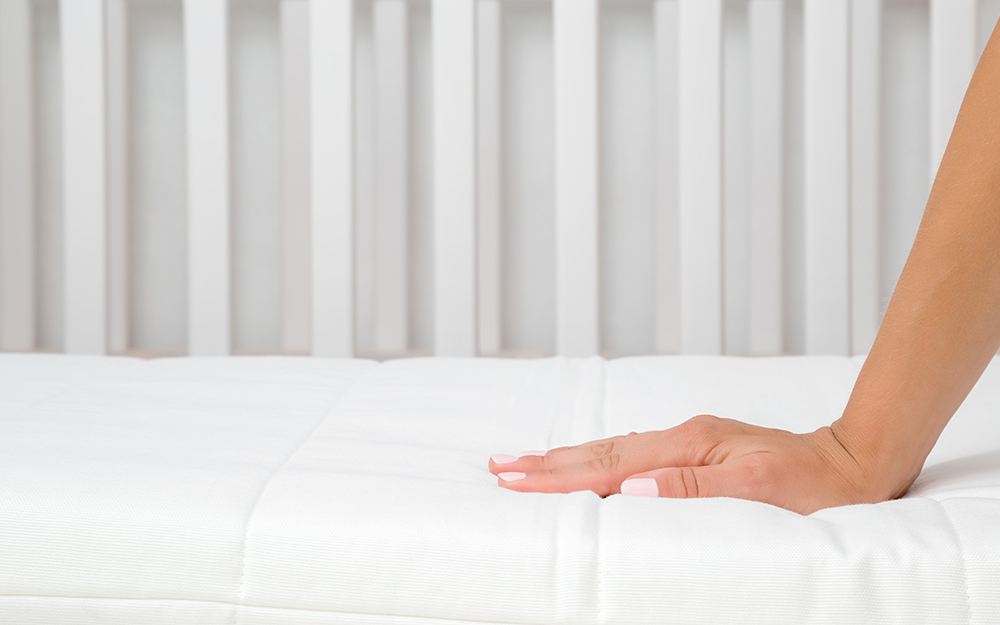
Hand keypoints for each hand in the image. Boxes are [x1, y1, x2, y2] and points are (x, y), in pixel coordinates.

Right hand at [488, 414, 896, 514]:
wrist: (851, 463)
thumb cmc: (812, 483)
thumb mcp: (757, 488)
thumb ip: (693, 487)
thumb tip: (633, 486)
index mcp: (688, 446)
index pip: (608, 465)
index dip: (559, 475)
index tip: (515, 478)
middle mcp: (681, 438)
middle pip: (599, 451)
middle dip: (547, 462)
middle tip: (499, 467)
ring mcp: (687, 442)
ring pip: (611, 451)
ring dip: (565, 459)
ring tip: (527, 463)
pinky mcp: (695, 450)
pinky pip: (630, 455)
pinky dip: (597, 461)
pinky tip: (585, 464)